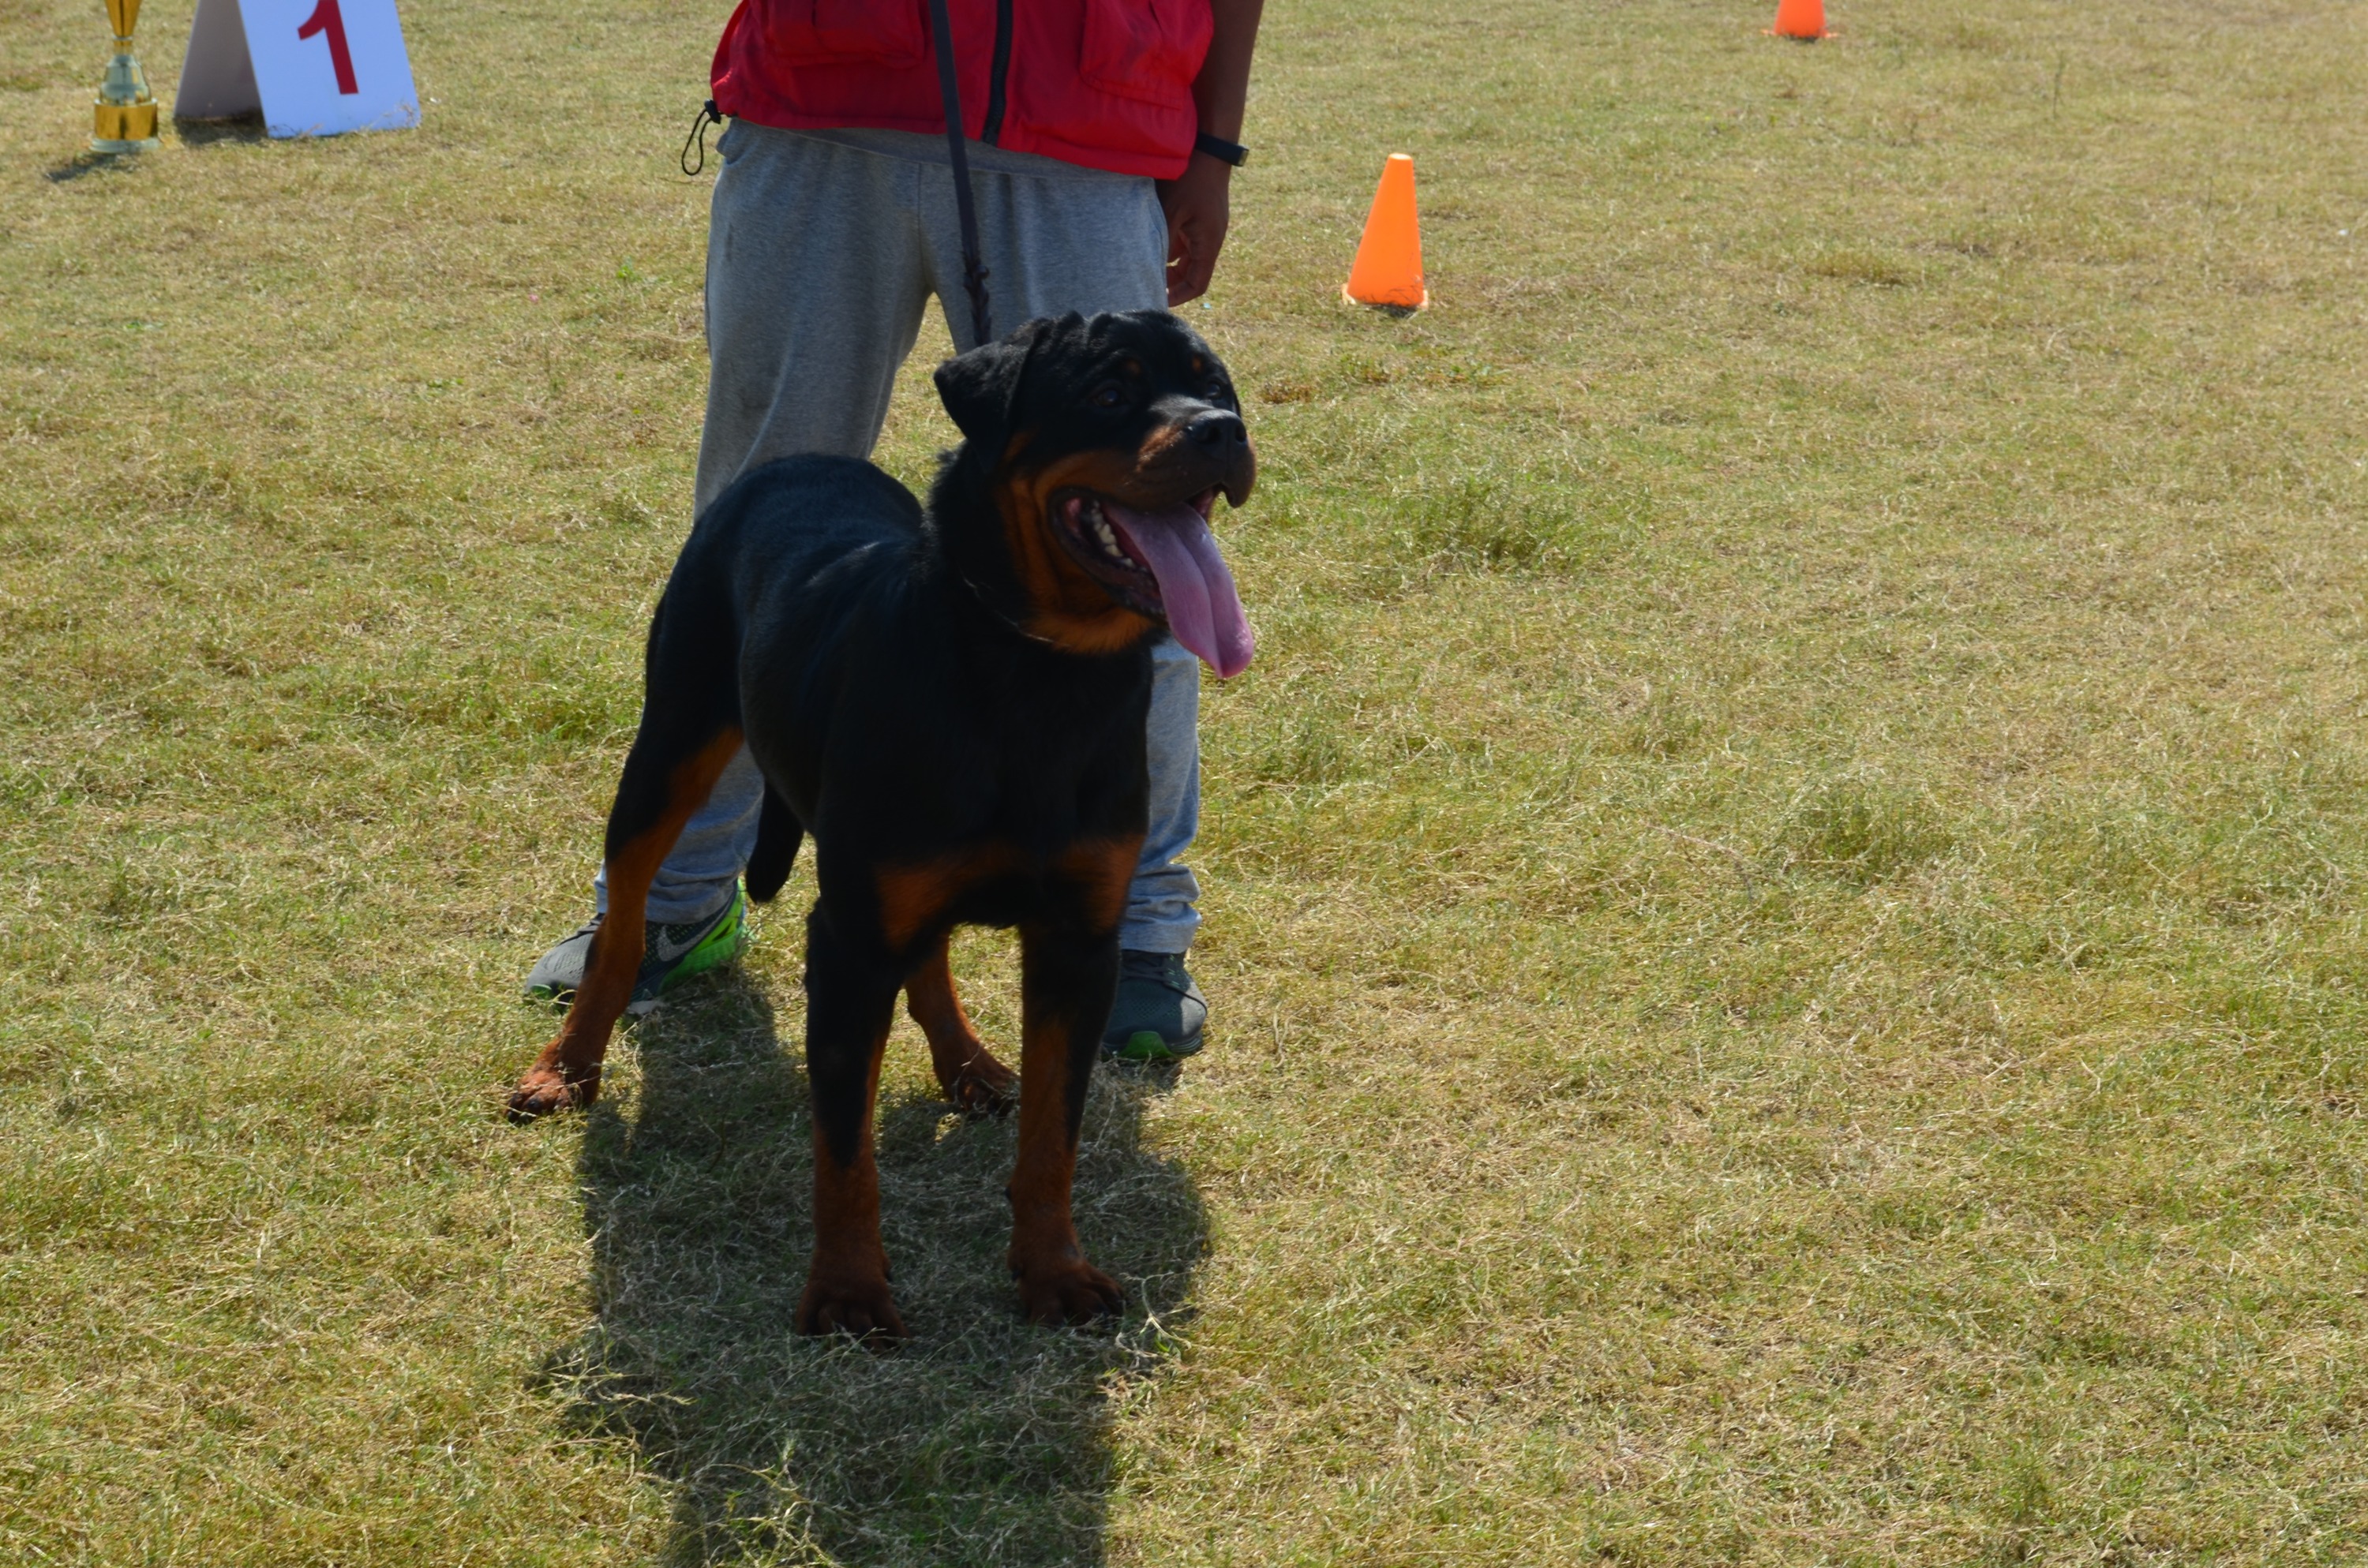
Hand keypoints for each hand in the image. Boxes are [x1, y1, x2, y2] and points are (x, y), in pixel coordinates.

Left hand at [1157, 154, 1232, 306]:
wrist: (1209, 147)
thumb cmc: (1189, 177)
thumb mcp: (1170, 211)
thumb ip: (1162, 241)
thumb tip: (1149, 266)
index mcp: (1209, 242)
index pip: (1198, 284)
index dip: (1179, 296)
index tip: (1159, 300)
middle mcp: (1212, 238)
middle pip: (1193, 272)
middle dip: (1171, 281)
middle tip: (1148, 281)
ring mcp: (1208, 226)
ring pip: (1188, 255)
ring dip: (1170, 261)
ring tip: (1146, 260)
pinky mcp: (1203, 215)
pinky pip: (1187, 237)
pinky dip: (1172, 242)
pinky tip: (1154, 236)